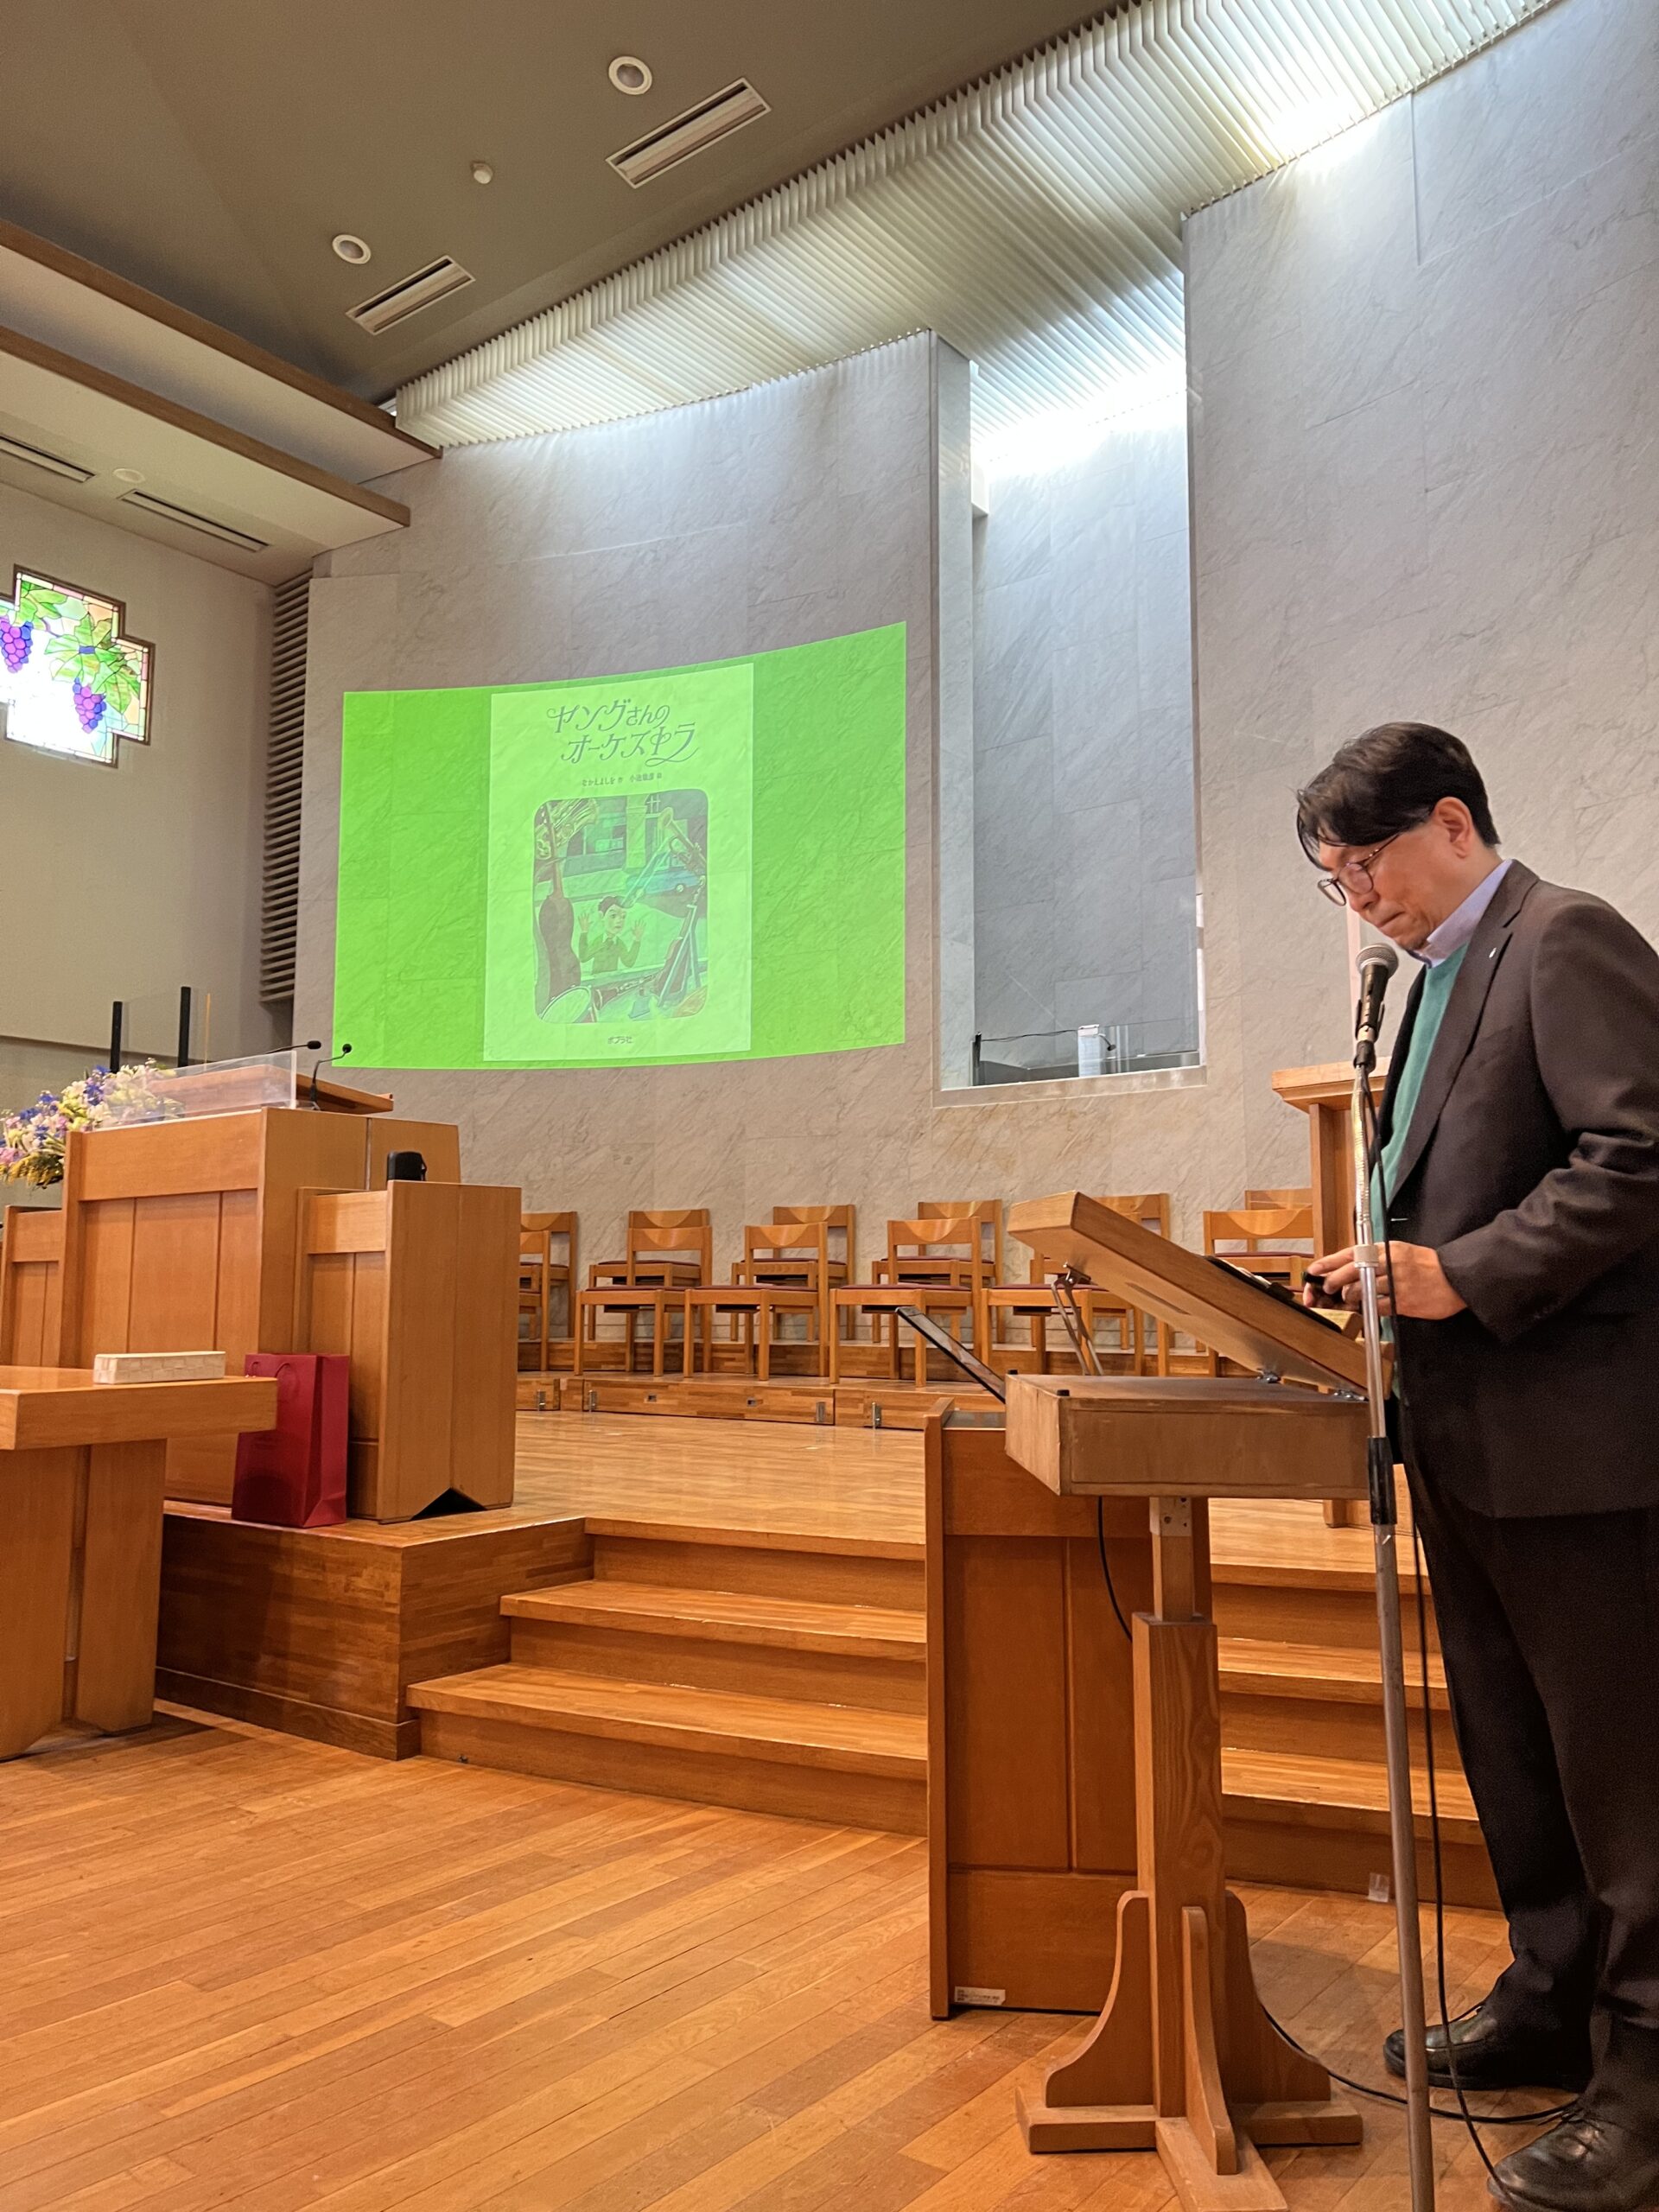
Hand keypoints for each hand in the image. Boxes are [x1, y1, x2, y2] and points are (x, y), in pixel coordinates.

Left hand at [1303, 1242, 1466, 1319]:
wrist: (1455, 1277)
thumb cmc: (1426, 1265)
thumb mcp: (1400, 1251)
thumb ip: (1376, 1257)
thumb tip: (1350, 1267)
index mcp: (1385, 1249)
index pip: (1349, 1253)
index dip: (1328, 1263)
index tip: (1314, 1270)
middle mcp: (1388, 1263)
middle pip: (1350, 1272)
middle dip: (1333, 1282)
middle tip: (1327, 1289)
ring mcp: (1395, 1283)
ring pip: (1360, 1291)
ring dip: (1350, 1298)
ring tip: (1349, 1299)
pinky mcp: (1402, 1302)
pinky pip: (1376, 1307)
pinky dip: (1366, 1309)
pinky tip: (1365, 1309)